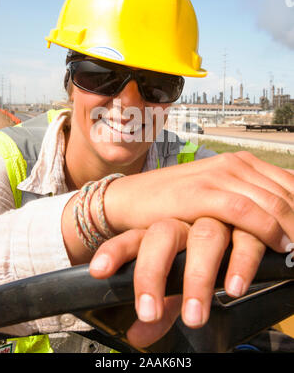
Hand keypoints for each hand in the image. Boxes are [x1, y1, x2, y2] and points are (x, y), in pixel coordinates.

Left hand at [89, 217, 265, 348]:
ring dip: (199, 276)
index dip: (115, 252)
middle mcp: (185, 224)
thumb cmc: (197, 255)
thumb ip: (161, 307)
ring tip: (195, 315)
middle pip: (163, 236)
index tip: (100, 270)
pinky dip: (240, 264)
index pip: (133, 239)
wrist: (235, 213)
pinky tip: (234, 287)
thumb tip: (136, 336)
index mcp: (161, 233)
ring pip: (204, 236)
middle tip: (148, 312)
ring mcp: (215, 221)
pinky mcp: (246, 227)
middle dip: (153, 273)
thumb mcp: (177, 282)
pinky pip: (245, 240)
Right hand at [101, 151, 293, 252]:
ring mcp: (217, 176)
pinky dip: (266, 229)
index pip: (289, 185)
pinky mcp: (200, 193)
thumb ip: (246, 200)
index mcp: (241, 163)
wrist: (132, 198)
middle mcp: (233, 164)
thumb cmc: (175, 200)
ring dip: (291, 232)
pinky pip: (244, 211)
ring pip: (272, 202)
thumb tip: (278, 219)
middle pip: (286, 195)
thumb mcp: (216, 194)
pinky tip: (278, 247)